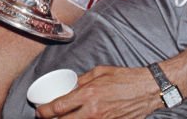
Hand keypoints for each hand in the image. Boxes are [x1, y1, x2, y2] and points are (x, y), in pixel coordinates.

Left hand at [36, 66, 160, 118]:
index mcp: (88, 94)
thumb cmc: (125, 78)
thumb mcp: (99, 72)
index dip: (44, 111)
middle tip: (45, 117)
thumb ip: (82, 80)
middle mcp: (93, 111)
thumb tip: (69, 85)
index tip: (40, 111)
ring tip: (61, 118)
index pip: (58, 107)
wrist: (146, 90)